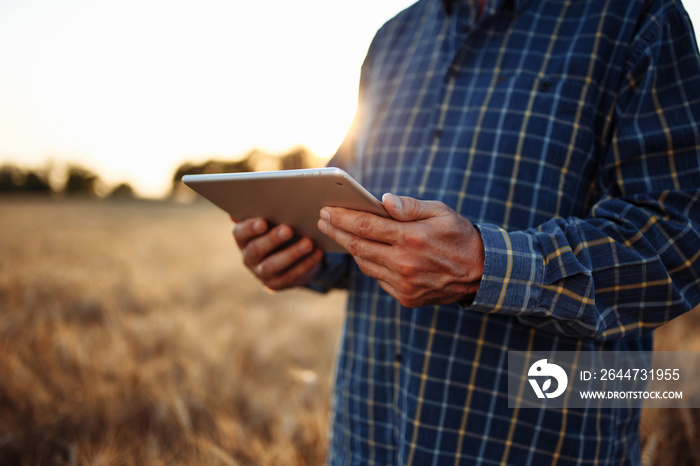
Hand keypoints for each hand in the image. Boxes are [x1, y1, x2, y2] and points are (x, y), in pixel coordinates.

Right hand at [232, 217, 322, 290]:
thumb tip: (260, 195)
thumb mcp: (272, 220)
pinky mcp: (276, 284)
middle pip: (256, 250)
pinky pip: (291, 275)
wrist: (288, 257)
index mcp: (243, 238)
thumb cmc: (278, 229)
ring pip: (273, 265)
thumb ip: (267, 210)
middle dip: (273, 239)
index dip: (250, 228)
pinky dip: (306, 264)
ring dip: (292, 253)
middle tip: (289, 229)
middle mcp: (248, 257)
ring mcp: (261, 273)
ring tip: (308, 242)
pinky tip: (317, 252)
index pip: (240, 233)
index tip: (263, 221)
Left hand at [317, 194, 483, 307]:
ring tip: (339, 233)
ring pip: (365, 264)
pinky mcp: (406, 297)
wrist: (482, 273)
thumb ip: (410, 206)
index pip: (365, 225)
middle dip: (336, 231)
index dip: (341, 217)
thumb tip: (383, 200)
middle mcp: (405, 263)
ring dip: (350, 248)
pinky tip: (364, 252)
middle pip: (358, 246)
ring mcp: (404, 284)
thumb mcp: (440, 212)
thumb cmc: (459, 235)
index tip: (327, 210)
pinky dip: (369, 264)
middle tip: (322, 220)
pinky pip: (378, 279)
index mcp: (412, 238)